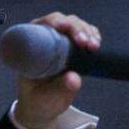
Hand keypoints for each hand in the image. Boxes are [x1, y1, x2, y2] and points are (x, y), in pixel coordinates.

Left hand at [14, 13, 101, 128]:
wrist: (43, 107)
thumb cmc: (38, 100)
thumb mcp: (45, 98)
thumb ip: (59, 89)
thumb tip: (74, 78)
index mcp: (31, 46)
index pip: (41, 25)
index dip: (54, 22)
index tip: (63, 27)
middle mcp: (46, 39)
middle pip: (62, 21)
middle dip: (75, 28)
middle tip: (84, 42)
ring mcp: (61, 41)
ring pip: (75, 25)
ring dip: (87, 31)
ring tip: (94, 46)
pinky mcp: (74, 47)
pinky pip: (85, 33)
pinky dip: (93, 35)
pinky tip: (96, 43)